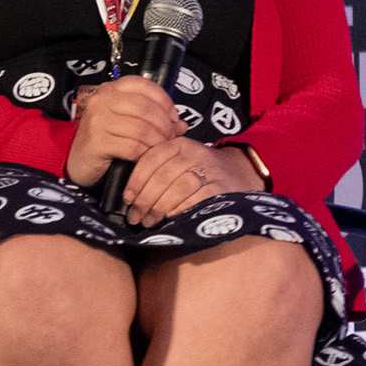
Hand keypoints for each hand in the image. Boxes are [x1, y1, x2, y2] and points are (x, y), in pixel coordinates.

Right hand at [63, 74, 182, 186]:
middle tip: (172, 138)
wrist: (79, 162)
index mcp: (111, 90)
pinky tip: (147, 158)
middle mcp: (102, 100)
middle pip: (146, 108)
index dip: (165, 101)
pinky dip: (146, 153)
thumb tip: (182, 124)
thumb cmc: (106, 140)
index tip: (174, 117)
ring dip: (158, 142)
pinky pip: (133, 146)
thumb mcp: (129, 123)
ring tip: (161, 149)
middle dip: (166, 125)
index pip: (144, 86)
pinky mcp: (97, 141)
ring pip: (143, 128)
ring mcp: (97, 120)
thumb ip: (155, 119)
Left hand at [115, 136, 257, 223]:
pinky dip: (179, 211)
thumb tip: (129, 194)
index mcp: (180, 144)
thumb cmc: (198, 171)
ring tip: (149, 221)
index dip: (135, 180)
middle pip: (162, 176)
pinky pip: (195, 201)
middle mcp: (195, 154)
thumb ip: (157, 168)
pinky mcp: (221, 189)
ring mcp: (210, 171)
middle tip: (135, 216)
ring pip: (177, 189)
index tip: (127, 199)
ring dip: (159, 208)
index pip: (151, 158)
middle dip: (145, 200)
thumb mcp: (179, 160)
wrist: (238, 174)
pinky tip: (170, 219)